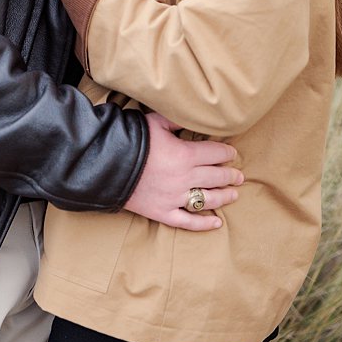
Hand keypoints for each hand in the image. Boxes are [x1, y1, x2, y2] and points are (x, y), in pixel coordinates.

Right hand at [123, 113, 242, 230]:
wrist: (103, 163)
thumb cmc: (129, 138)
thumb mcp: (153, 122)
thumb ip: (176, 121)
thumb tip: (192, 118)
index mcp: (185, 155)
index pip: (216, 154)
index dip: (227, 153)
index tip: (231, 154)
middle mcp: (184, 178)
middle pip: (216, 177)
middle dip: (230, 175)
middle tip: (238, 176)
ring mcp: (174, 197)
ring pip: (208, 200)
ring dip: (225, 197)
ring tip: (233, 194)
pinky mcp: (162, 212)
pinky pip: (188, 221)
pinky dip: (204, 223)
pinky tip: (217, 222)